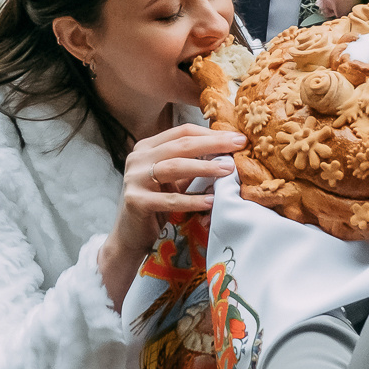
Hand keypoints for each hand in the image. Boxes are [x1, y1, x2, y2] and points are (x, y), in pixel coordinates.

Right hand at [99, 125, 245, 309]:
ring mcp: (135, 179)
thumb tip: (227, 155)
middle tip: (239, 144)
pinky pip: (170, 199)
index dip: (210, 133)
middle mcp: (138, 158)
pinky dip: (192, 199)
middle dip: (213, 143)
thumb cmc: (155, 206)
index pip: (182, 132)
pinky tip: (211, 201)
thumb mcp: (173, 181)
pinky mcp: (136, 201)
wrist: (129, 236)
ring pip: (174, 166)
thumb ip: (192, 165)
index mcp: (147, 147)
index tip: (236, 137)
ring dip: (204, 167)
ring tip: (228, 169)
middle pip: (181, 145)